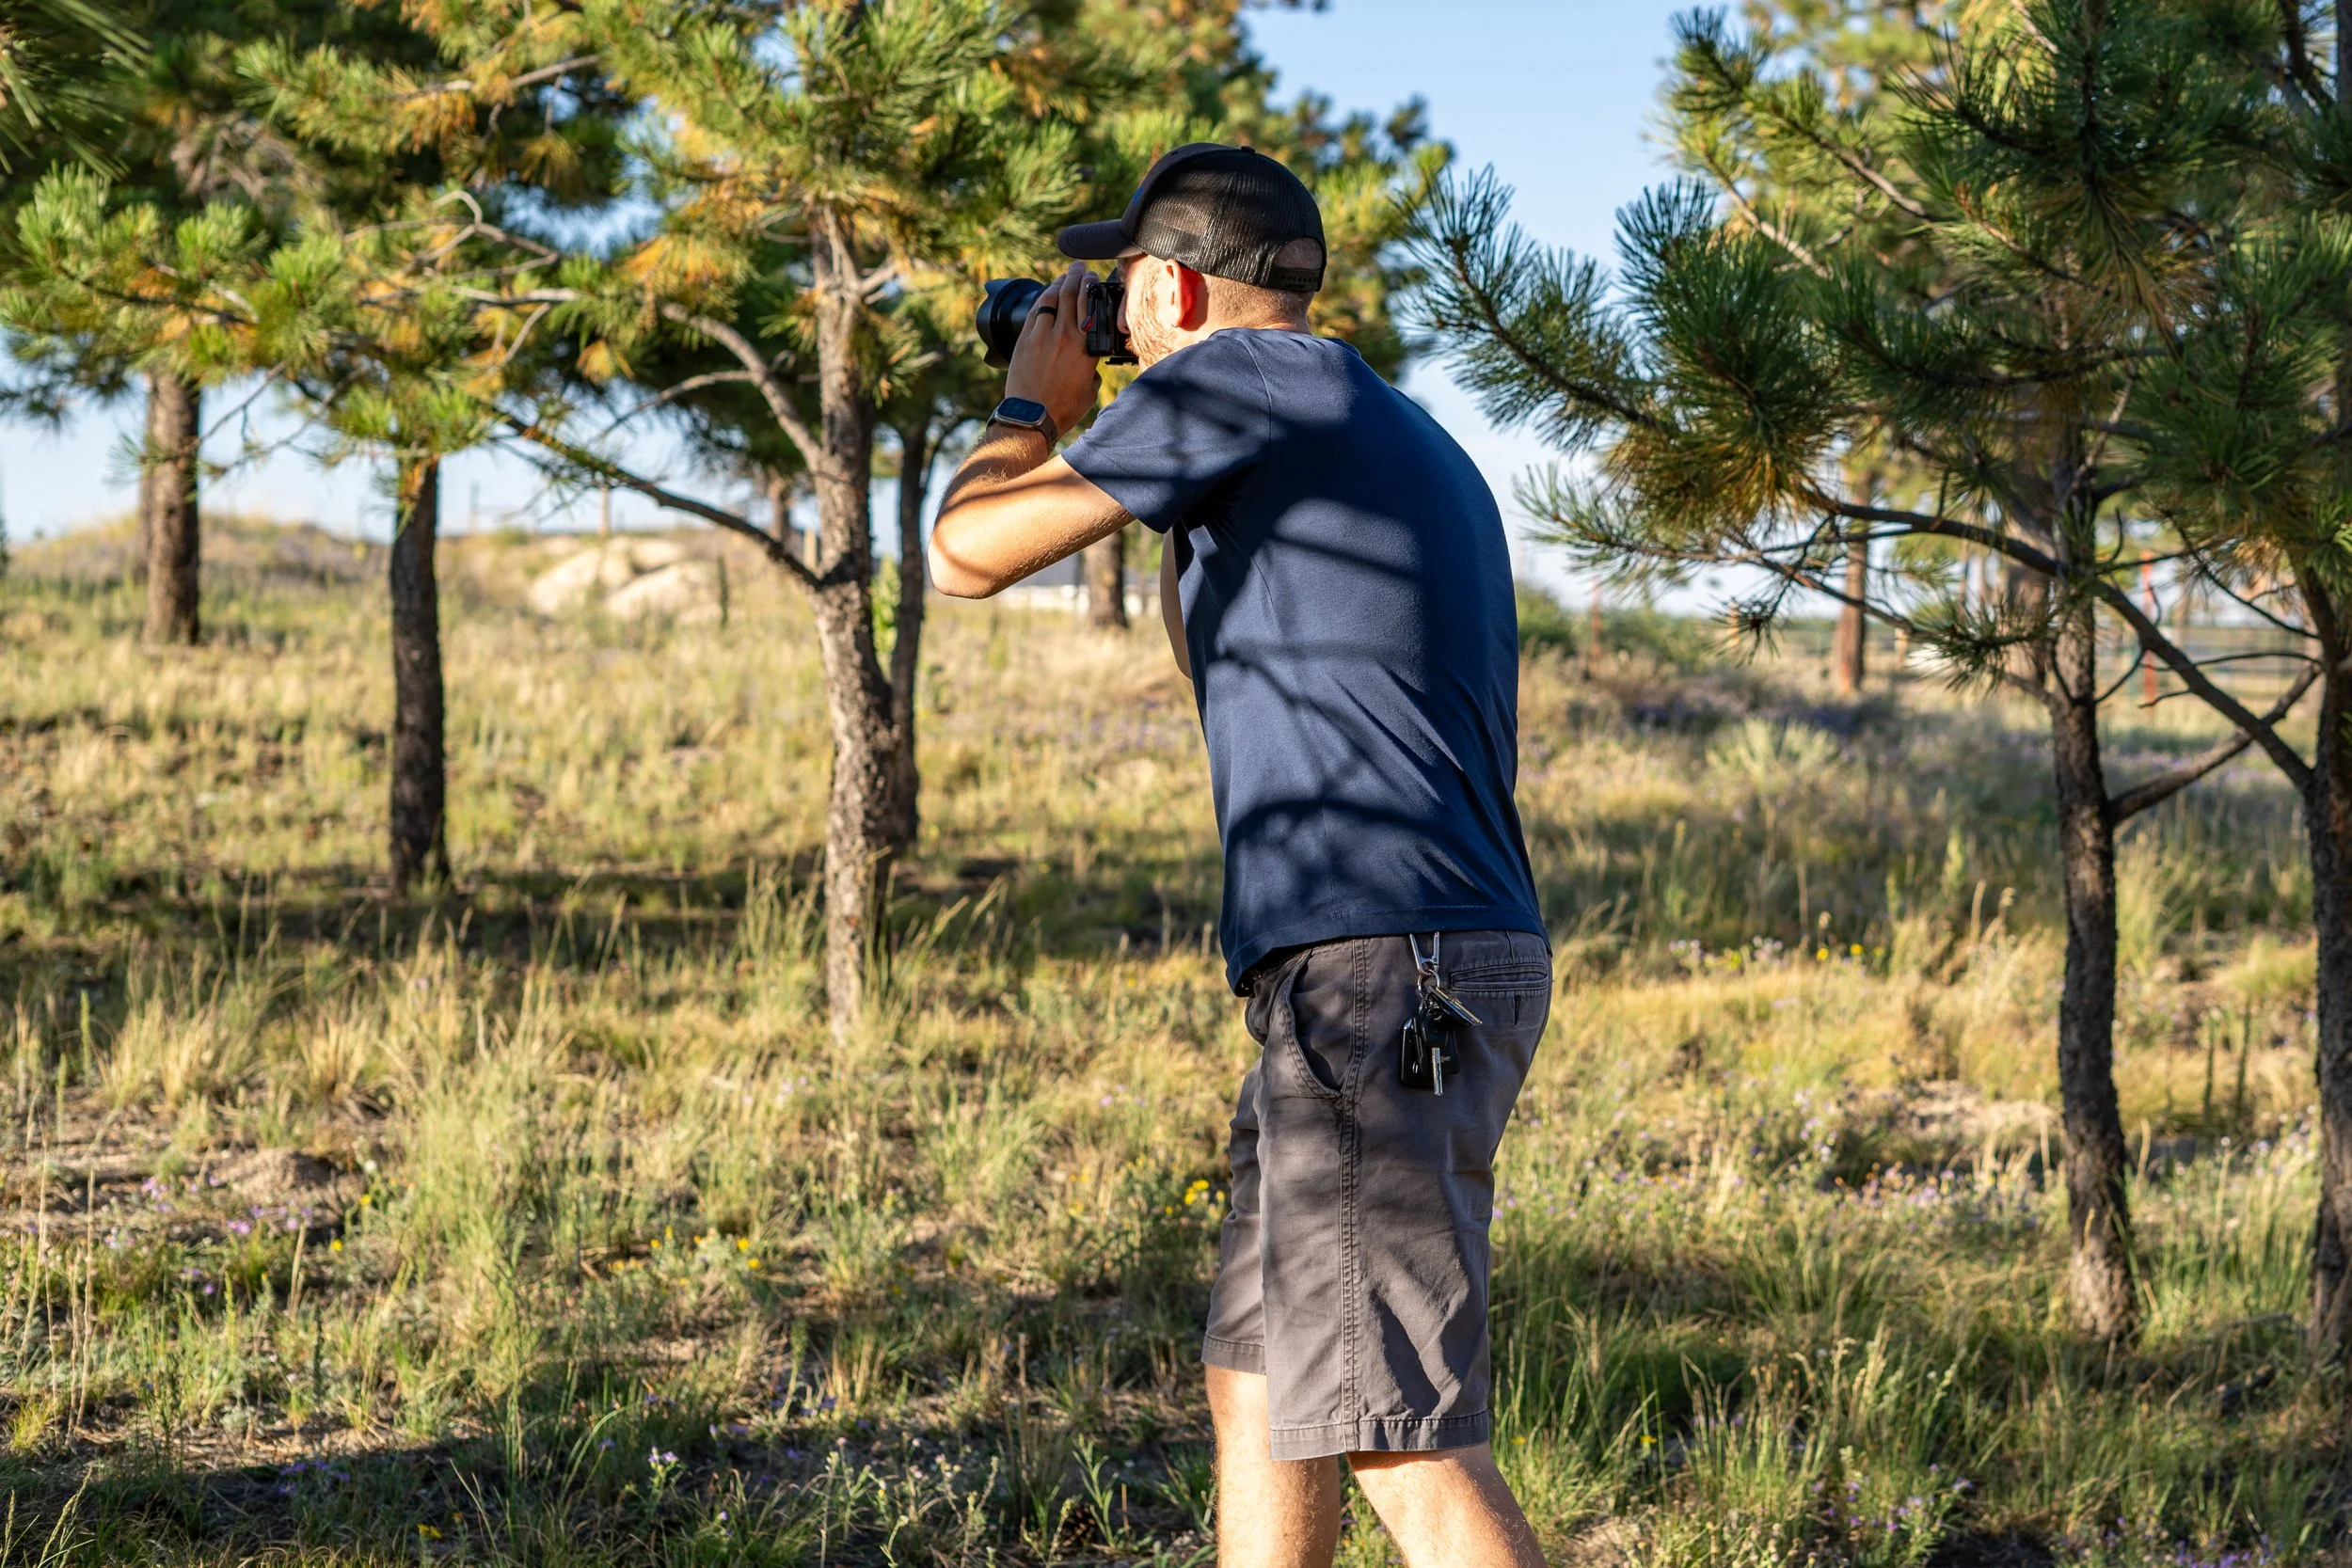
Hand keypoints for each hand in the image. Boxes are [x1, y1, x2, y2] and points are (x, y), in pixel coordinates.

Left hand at [1004, 262, 1102, 437]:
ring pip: (1050, 298)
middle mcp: (1065, 336)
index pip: (1089, 304)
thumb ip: (1092, 370)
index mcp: (1085, 347)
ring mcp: (1042, 335)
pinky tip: (1046, 295)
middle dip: (1075, 276)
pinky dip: (1042, 299)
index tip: (1093, 277)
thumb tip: (1090, 364)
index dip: (1090, 285)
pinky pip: (1035, 311)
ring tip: (1064, 276)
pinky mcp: (1024, 340)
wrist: (1032, 417)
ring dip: (1058, 283)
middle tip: (1079, 267)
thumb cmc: (1063, 408)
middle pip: (1070, 294)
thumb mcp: (1090, 389)